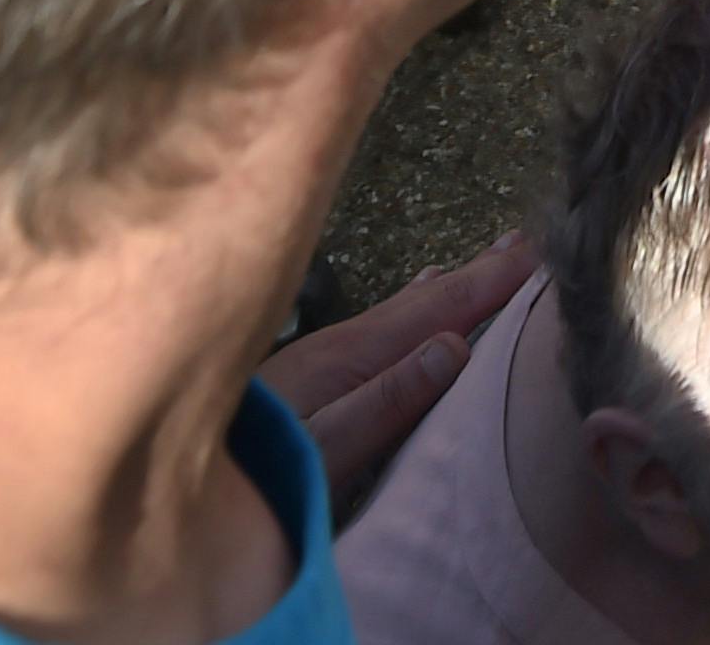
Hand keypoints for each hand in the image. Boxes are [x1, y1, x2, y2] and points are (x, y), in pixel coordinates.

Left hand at [262, 234, 528, 502]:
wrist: (167, 465)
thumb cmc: (253, 469)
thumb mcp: (324, 447)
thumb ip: (384, 402)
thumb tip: (454, 347)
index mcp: (354, 355)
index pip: (440, 309)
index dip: (493, 282)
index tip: (541, 252)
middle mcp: (342, 342)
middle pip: (426, 299)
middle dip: (480, 271)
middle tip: (529, 240)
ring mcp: (325, 354)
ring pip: (406, 307)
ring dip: (452, 284)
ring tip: (488, 259)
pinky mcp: (312, 371)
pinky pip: (386, 322)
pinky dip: (417, 305)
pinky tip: (418, 301)